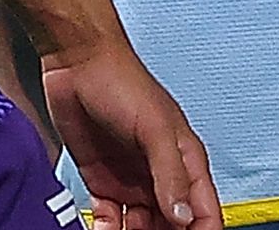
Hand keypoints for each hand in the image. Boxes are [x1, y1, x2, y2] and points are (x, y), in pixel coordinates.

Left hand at [41, 42, 220, 229]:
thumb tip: (184, 217)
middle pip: (173, 226)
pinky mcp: (102, 183)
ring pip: (141, 227)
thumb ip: (170, 173)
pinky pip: (109, 221)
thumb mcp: (153, 128)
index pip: (203, 212)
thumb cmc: (122, 83)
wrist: (76, 64)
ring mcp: (132, 181)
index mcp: (185, 161)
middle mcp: (161, 176)